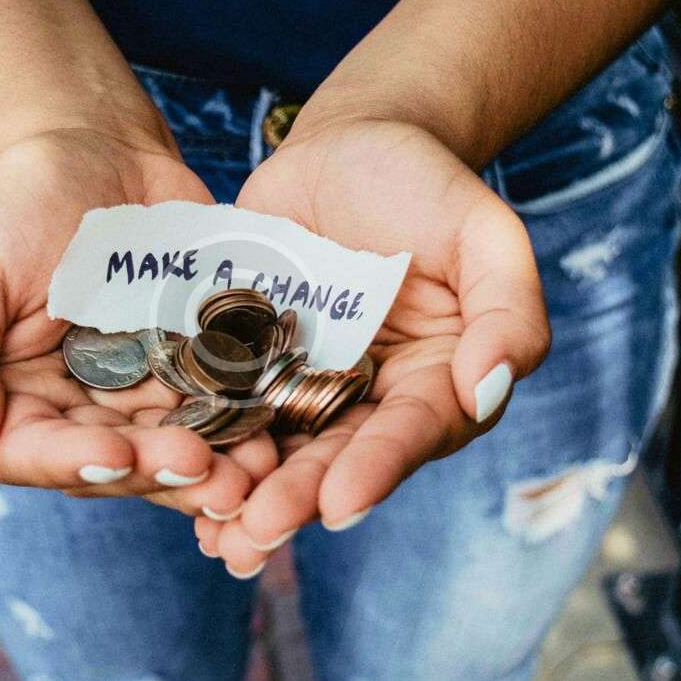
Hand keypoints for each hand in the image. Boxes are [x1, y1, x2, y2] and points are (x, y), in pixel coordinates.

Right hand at [0, 129, 277, 516]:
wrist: (98, 152)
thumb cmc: (19, 209)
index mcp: (16, 401)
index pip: (33, 455)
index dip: (75, 464)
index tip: (118, 455)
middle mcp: (80, 413)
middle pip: (116, 465)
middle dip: (160, 473)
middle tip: (207, 470)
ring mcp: (144, 396)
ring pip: (175, 451)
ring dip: (214, 471)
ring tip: (252, 473)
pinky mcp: (197, 370)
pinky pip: (223, 410)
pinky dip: (246, 428)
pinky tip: (274, 438)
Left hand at [196, 120, 549, 573]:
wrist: (349, 145)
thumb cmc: (426, 185)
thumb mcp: (484, 233)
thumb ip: (507, 309)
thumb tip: (489, 388)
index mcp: (436, 381)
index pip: (412, 432)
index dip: (378, 468)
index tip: (340, 503)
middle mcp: (371, 398)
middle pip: (337, 457)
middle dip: (298, 498)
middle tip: (256, 533)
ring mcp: (306, 383)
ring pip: (279, 449)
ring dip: (247, 494)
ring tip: (214, 534)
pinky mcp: (250, 362)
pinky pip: (228, 408)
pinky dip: (206, 444)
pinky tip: (173, 479)